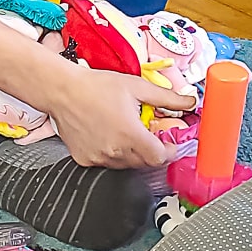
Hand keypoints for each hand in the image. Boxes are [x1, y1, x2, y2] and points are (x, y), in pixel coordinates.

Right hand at [49, 67, 195, 168]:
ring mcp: (99, 157)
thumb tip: (189, 102)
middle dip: (150, 149)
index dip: (168, 150)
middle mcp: (115, 150)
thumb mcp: (135, 86)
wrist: (62, 90)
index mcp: (130, 134)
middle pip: (145, 162)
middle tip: (144, 132)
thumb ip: (167, 98)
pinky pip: (106, 163)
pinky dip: (111, 153)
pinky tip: (105, 134)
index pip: (160, 157)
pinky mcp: (85, 159)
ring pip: (126, 164)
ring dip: (131, 152)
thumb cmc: (94, 86)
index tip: (167, 142)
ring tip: (122, 130)